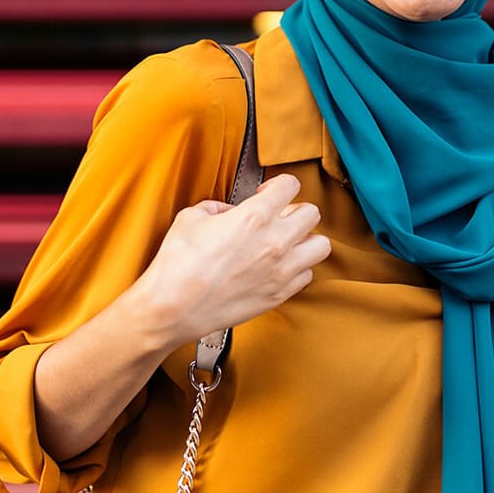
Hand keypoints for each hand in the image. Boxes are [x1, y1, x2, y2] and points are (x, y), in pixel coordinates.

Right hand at [135, 174, 331, 344]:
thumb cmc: (178, 263)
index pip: (291, 185)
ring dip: (305, 240)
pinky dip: (298, 268)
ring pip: (321, 246)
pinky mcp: (279, 295)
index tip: (266, 194)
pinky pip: (307, 275)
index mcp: (255, 216)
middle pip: (312, 213)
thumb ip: (217, 208)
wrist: (172, 307)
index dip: (278, 185)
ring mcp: (281, 270)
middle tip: (278, 218)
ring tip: (286, 243)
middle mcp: (275, 241)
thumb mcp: (192, 217)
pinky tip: (278, 267)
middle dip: (295, 210)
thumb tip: (229, 212)